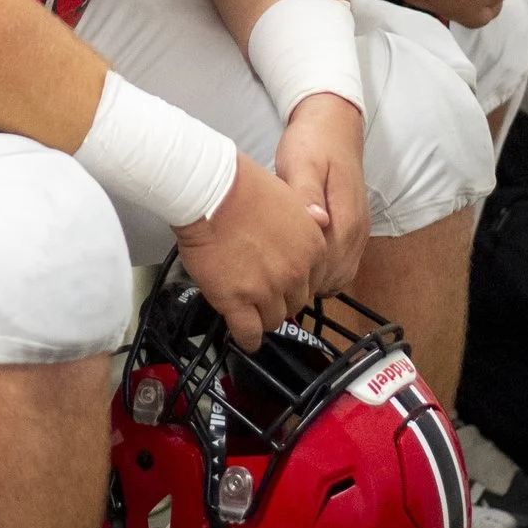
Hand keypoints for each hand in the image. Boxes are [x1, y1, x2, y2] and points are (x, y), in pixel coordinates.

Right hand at [172, 155, 327, 349]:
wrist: (213, 192)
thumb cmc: (245, 188)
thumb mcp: (292, 200)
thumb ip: (306, 223)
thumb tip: (314, 226)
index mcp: (313, 249)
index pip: (312, 283)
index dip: (295, 284)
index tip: (284, 285)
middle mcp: (295, 273)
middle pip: (295, 304)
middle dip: (280, 300)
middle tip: (263, 293)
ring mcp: (267, 290)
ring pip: (274, 321)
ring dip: (263, 317)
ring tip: (250, 311)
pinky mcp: (238, 301)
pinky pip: (249, 333)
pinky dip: (248, 339)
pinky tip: (245, 337)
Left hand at [274, 93, 369, 295]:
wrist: (333, 125)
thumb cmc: (313, 143)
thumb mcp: (301, 163)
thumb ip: (307, 194)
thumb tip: (316, 222)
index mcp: (346, 217)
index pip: (328, 266)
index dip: (301, 277)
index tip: (273, 278)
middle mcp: (358, 230)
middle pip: (335, 276)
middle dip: (306, 284)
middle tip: (273, 282)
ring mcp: (359, 231)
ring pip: (341, 274)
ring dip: (316, 280)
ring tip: (284, 276)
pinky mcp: (354, 229)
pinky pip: (343, 263)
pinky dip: (324, 271)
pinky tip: (301, 264)